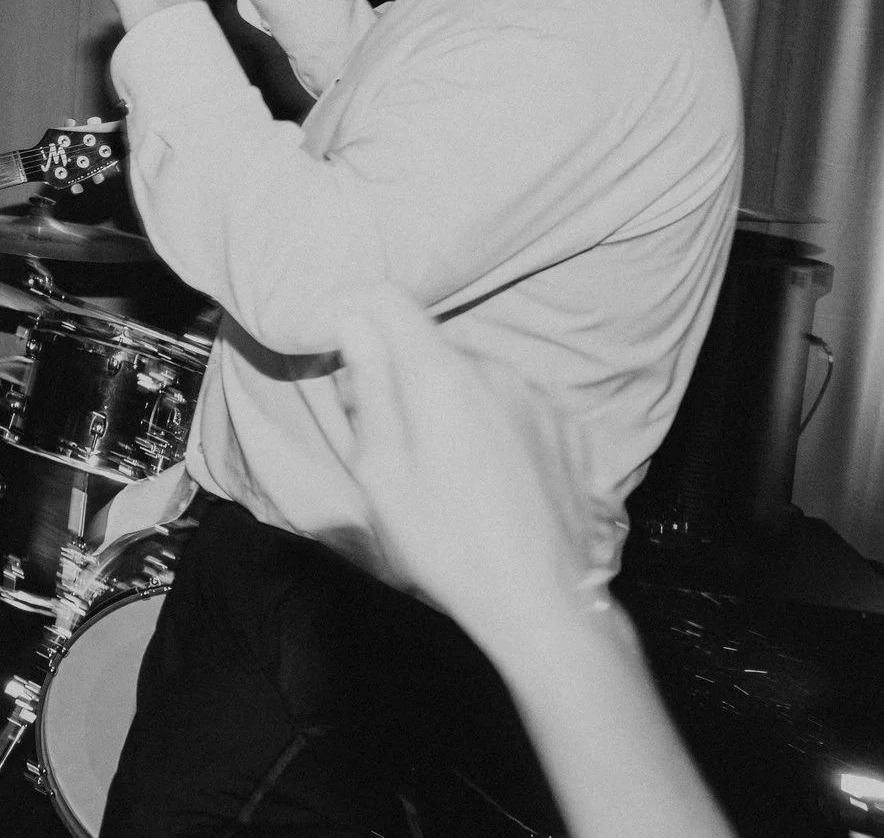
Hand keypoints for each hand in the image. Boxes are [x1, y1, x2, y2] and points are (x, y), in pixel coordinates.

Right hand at [331, 287, 613, 650]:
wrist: (541, 602)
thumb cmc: (445, 542)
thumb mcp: (380, 471)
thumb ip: (368, 388)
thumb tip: (353, 325)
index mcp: (442, 377)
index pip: (389, 299)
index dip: (352, 305)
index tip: (332, 334)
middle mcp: (496, 372)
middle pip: (430, 343)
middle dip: (397, 369)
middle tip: (379, 428)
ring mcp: (538, 400)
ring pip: (473, 374)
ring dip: (446, 397)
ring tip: (439, 463)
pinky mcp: (568, 430)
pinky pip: (512, 404)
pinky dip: (488, 420)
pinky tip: (485, 474)